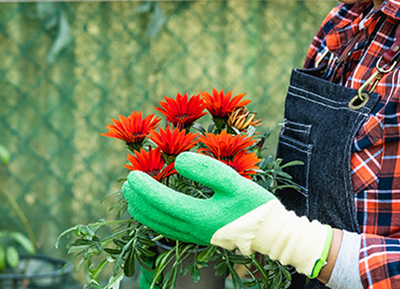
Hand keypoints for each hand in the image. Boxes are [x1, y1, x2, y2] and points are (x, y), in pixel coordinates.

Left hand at [122, 152, 331, 276]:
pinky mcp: (200, 236)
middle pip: (155, 216)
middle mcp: (192, 229)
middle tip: (127, 183)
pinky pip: (168, 230)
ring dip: (143, 211)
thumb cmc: (256, 206)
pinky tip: (153, 212)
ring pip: (159, 226)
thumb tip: (177, 161)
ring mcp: (195, 235)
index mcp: (198, 215)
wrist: (272, 234)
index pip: (162, 201)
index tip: (132, 174)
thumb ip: (205, 169)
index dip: (144, 188)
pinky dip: (154, 220)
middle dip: (138, 199)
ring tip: (131, 198)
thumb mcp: (232, 181)